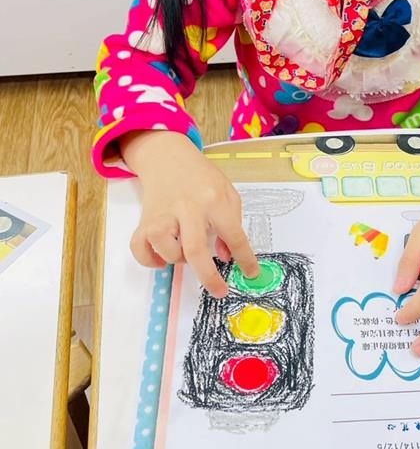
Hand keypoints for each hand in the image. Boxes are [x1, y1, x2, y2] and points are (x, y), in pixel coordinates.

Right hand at [121, 130, 258, 297]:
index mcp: (214, 200)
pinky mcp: (144, 220)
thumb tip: (228, 256)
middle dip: (209, 277)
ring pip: (167, 250)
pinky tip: (161, 257)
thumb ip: (233, 223)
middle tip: (220, 291)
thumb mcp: (227, 193)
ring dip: (179, 259)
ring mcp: (163, 214)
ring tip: (185, 249)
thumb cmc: (202, 178)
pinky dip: (150, 260)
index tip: (251, 273)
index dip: (245, 258)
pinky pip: (140, 249)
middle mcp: (187, 208)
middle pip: (195, 249)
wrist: (168, 157)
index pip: (234, 234)